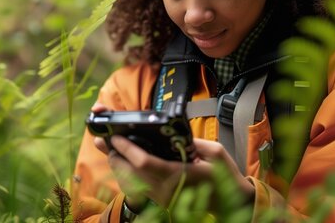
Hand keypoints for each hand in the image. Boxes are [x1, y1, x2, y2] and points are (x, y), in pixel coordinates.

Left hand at [105, 136, 254, 208]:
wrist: (229, 202)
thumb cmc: (223, 176)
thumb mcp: (214, 153)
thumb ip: (191, 141)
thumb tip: (169, 133)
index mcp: (178, 176)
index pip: (143, 162)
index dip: (126, 148)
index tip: (116, 136)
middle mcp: (165, 189)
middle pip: (128, 173)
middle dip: (114, 155)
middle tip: (105, 140)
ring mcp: (160, 198)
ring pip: (128, 181)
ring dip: (116, 164)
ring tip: (109, 148)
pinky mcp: (158, 200)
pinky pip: (134, 187)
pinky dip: (124, 173)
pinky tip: (121, 161)